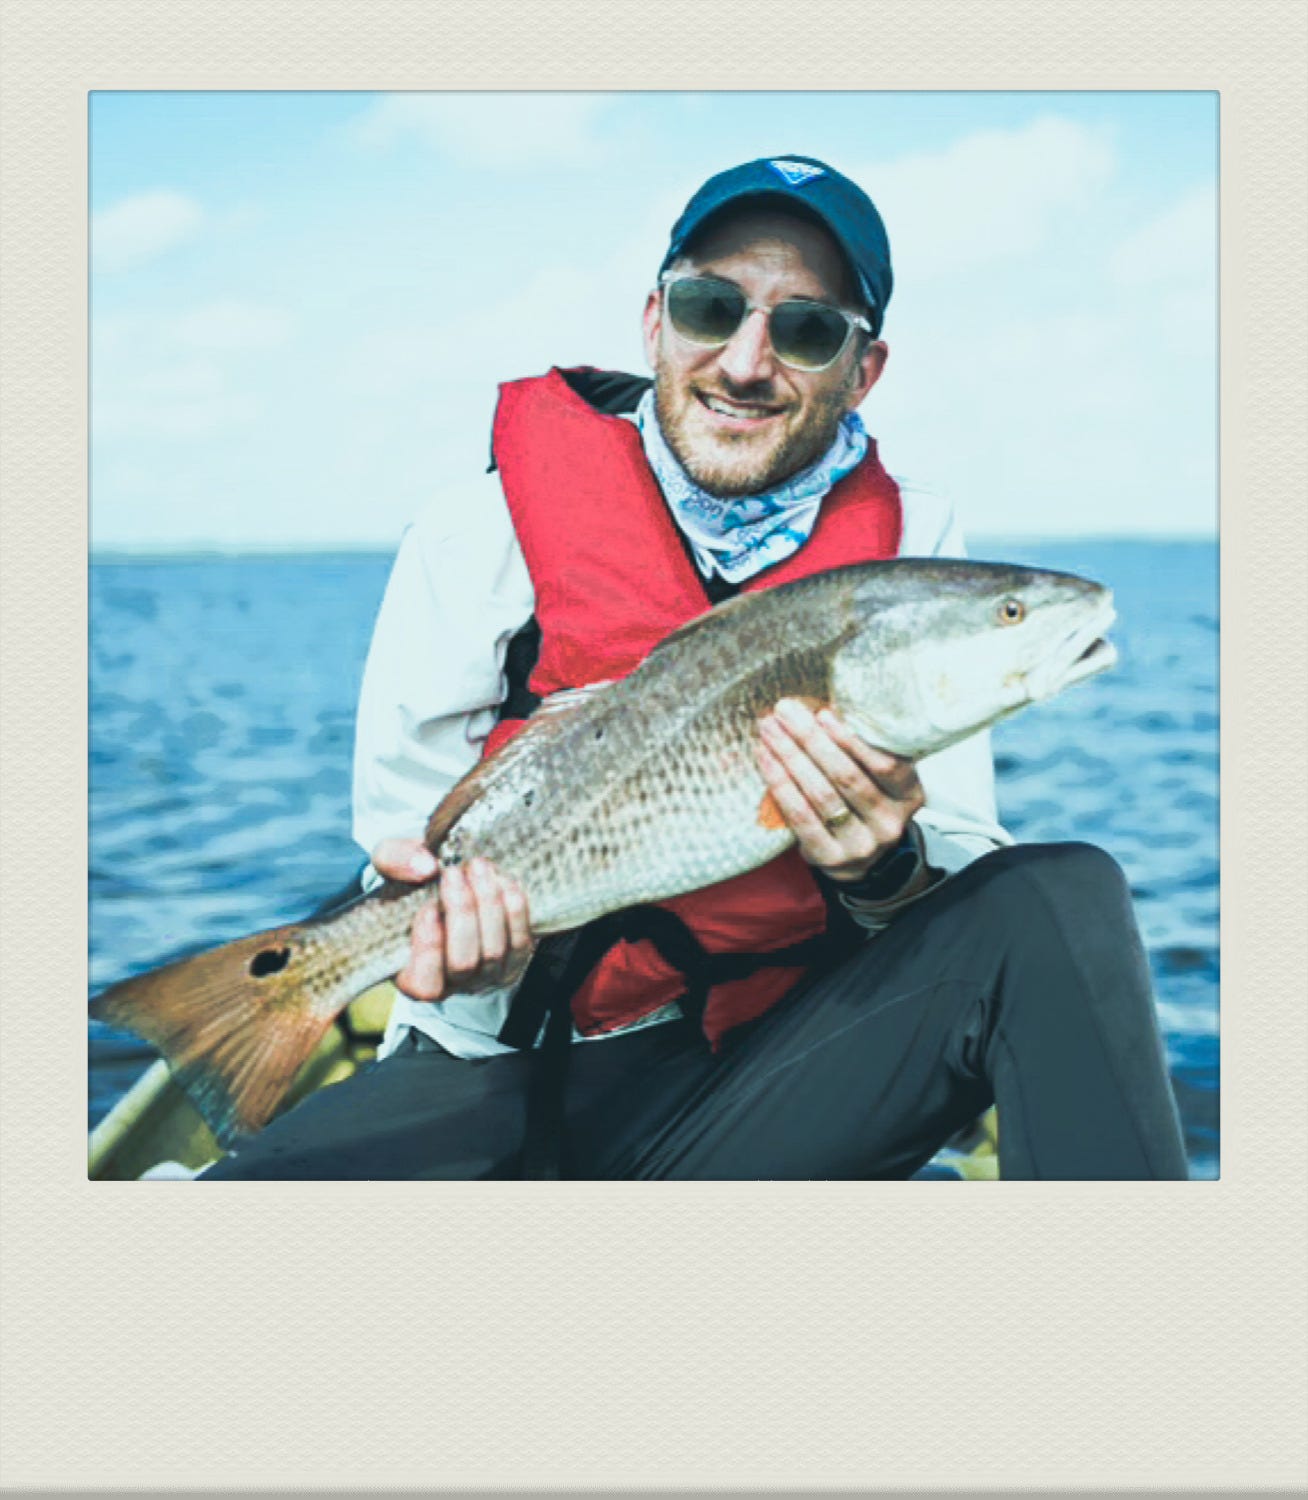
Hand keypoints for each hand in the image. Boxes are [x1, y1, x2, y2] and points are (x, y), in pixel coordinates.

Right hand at [370, 838, 534, 1001]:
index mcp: (412, 976)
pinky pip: (521, 943)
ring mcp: (486, 977)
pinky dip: (514, 911)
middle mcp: (452, 985)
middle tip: (454, 873)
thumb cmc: (411, 883)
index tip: (428, 908)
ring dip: (488, 904)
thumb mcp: (391, 863)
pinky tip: (503, 881)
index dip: (428, 948)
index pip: (423, 983)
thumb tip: (425, 866)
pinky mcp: (514, 961)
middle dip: (461, 913)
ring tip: (479, 867)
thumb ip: (396, 860)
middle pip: (463, 962)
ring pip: (494, 952)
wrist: (448, 882)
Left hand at [755, 698, 924, 883]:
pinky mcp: (830, 857)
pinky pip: (800, 816)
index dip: (852, 739)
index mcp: (909, 796)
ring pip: (821, 795)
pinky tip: (766, 758)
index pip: (886, 766)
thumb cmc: (861, 803)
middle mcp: (889, 823)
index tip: (822, 713)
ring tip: (770, 729)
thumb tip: (821, 707)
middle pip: (847, 777)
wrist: (858, 859)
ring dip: (791, 756)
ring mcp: (861, 845)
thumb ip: (860, 749)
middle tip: (786, 711)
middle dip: (812, 739)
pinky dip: (780, 783)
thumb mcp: (875, 778)